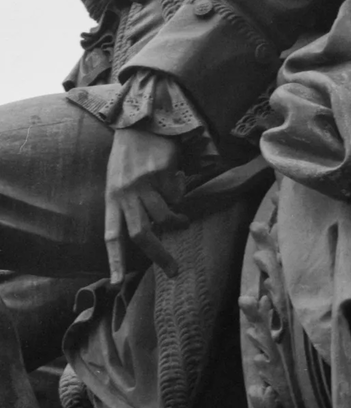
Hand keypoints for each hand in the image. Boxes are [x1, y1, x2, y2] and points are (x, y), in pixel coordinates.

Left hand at [104, 128, 188, 282]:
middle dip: (159, 255)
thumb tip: (156, 230)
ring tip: (183, 222)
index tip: (117, 283)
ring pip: (166, 216)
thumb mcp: (121, 183)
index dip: (115, 260)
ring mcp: (145, 184)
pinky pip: (177, 194)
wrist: (141, 124)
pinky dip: (180, 193)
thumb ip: (132, 206)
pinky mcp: (163, 173)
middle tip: (173, 271)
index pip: (111, 235)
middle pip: (142, 233)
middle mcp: (126, 194)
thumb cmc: (129, 158)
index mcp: (111, 199)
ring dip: (177, 222)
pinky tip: (177, 180)